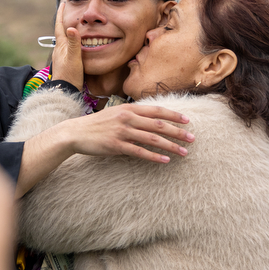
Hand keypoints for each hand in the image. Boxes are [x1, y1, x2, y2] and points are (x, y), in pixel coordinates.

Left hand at [51, 1, 82, 89]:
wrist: (65, 92)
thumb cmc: (69, 75)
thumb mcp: (74, 58)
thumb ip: (74, 43)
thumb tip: (72, 28)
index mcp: (61, 46)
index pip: (59, 26)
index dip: (61, 14)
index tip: (63, 4)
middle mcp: (60, 49)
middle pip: (61, 31)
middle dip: (65, 20)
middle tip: (69, 11)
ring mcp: (62, 56)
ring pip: (65, 39)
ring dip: (69, 31)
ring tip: (75, 24)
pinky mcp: (66, 63)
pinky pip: (69, 47)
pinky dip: (73, 41)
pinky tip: (78, 44)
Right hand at [63, 104, 193, 162]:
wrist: (76, 132)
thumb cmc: (98, 124)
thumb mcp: (116, 113)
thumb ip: (133, 115)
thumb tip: (151, 119)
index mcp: (129, 108)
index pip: (157, 111)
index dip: (174, 116)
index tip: (188, 121)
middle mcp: (128, 118)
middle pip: (159, 125)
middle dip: (178, 132)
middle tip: (192, 139)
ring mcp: (122, 132)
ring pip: (153, 139)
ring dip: (171, 146)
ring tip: (184, 152)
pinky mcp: (117, 146)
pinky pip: (140, 152)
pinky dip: (155, 157)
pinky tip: (166, 160)